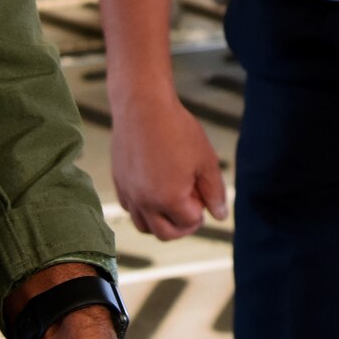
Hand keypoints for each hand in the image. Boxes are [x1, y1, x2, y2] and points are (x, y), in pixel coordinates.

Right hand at [109, 89, 226, 239]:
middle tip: (192, 203)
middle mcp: (145, 202)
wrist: (142, 105)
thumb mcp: (205, 160)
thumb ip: (214, 191)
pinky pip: (130, 207)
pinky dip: (143, 207)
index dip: (201, 209)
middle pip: (165, 234)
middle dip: (182, 225)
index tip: (202, 188)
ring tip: (173, 198)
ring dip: (161, 220)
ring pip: (144, 225)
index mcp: (169, 198)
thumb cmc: (177, 129)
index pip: (189, 222)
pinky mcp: (119, 182)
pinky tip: (154, 187)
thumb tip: (219, 216)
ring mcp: (129, 193)